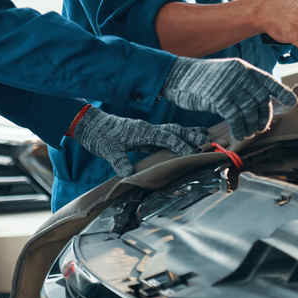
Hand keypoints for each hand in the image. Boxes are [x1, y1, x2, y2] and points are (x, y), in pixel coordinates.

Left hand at [71, 107, 208, 179]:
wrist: (90, 123)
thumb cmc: (99, 135)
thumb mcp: (107, 150)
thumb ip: (119, 160)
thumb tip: (128, 174)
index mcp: (142, 131)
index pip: (166, 137)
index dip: (179, 144)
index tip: (192, 152)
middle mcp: (147, 129)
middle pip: (174, 130)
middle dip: (190, 136)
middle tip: (208, 141)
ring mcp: (146, 130)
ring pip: (171, 131)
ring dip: (187, 134)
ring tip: (204, 137)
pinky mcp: (143, 134)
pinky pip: (164, 135)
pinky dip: (177, 137)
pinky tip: (183, 141)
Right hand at [161, 57, 297, 140]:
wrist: (177, 75)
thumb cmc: (200, 79)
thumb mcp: (226, 75)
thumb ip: (242, 86)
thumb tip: (257, 104)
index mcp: (244, 69)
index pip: (268, 82)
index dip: (282, 93)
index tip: (293, 103)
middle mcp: (241, 76)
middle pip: (260, 101)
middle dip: (263, 117)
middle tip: (260, 127)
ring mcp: (231, 86)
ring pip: (249, 111)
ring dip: (250, 126)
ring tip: (248, 133)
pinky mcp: (220, 98)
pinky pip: (235, 118)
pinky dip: (238, 128)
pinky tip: (238, 134)